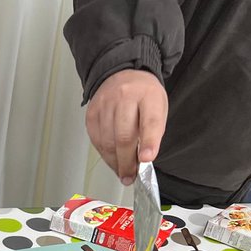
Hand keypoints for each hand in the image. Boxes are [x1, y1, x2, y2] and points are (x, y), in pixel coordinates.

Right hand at [86, 69, 167, 184]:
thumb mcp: (158, 107)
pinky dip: (105, 155)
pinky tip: (112, 160)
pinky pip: (97, 140)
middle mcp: (124, 97)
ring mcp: (105, 105)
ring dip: (115, 162)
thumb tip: (143, 159)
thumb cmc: (143, 95)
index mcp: (148, 95)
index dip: (149, 142)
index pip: (149, 121)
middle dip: (127, 161)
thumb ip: (153, 131)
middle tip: (131, 176)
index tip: (147, 159)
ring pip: (108, 142)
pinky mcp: (92, 114)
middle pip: (124, 136)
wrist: (121, 74)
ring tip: (122, 172)